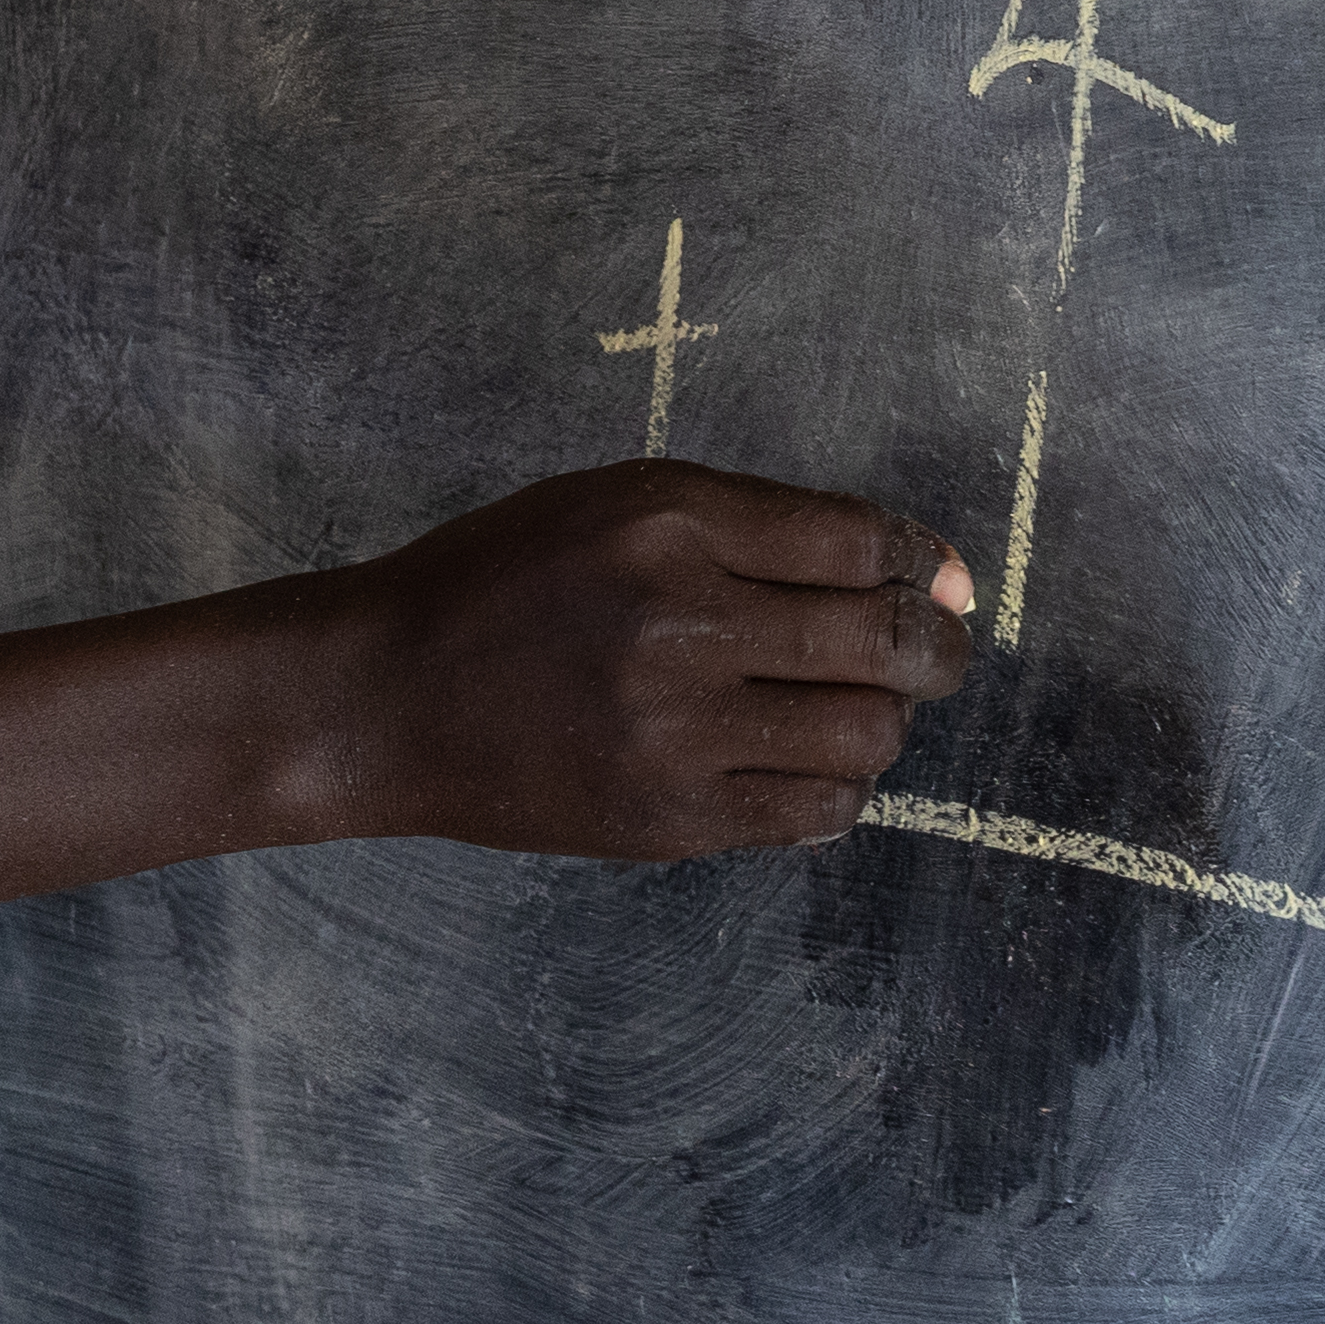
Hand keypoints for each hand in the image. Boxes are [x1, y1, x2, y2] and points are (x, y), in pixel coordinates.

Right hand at [317, 463, 973, 861]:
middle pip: (885, 641)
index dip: (917, 561)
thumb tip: (925, 573)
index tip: (932, 578)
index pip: (858, 539)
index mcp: (669, 522)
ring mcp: (677, 731)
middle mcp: (682, 622)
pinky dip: (837, 786)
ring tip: (849, 705)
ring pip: (867, 735)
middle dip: (936, 648)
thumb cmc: (505, 581)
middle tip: (934, 652)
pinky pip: (816, 812)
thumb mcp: (618, 504)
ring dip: (886, 719)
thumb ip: (761, 526)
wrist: (388, 697)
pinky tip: (801, 760)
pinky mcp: (670, 818)